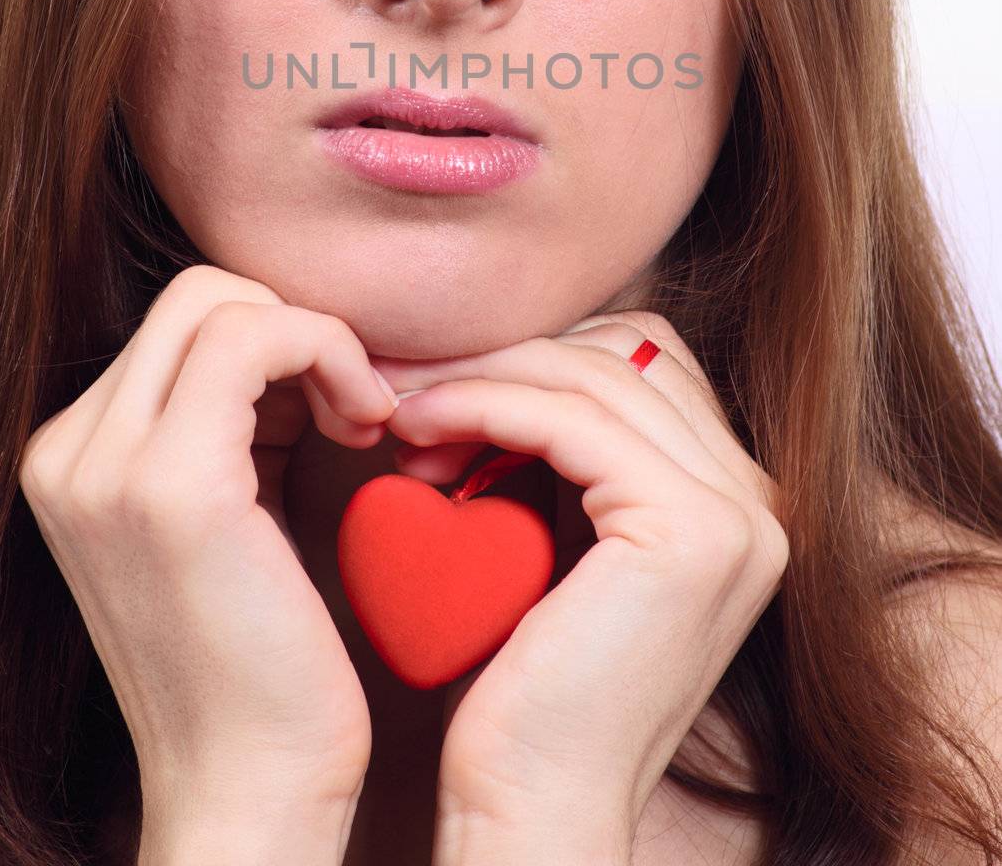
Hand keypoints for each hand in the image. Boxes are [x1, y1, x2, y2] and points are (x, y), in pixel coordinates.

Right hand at [17, 264, 397, 853]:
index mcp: (72, 458)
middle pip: (195, 293)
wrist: (250, 788)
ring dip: (316, 339)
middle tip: (354, 405)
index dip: (277, 338)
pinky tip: (365, 422)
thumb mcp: (231, 510)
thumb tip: (294, 334)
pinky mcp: (170, 486)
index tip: (339, 405)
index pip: (179, 321)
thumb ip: (239, 421)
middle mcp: (66, 453)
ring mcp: (103, 467)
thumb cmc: (263, 656)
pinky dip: (327, 352)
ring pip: (220, 301)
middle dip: (292, 325)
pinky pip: (254, 337)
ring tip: (362, 420)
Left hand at [373, 312, 788, 862]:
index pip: (639, 363)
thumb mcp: (556, 541)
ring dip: (483, 376)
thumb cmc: (524, 685)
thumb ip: (564, 459)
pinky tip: (419, 431)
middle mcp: (758, 502)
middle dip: (506, 355)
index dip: (536, 358)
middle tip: (409, 388)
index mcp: (737, 503)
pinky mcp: (689, 531)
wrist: (535, 810)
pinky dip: (483, 405)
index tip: (439, 383)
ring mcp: (737, 517)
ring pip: (593, 373)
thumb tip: (505, 362)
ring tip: (405, 417)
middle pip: (623, 353)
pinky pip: (568, 418)